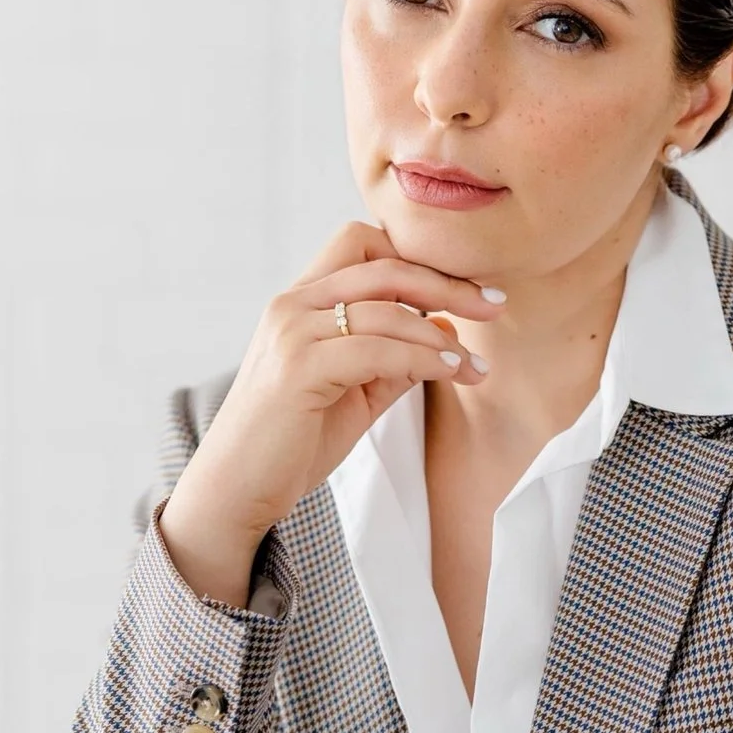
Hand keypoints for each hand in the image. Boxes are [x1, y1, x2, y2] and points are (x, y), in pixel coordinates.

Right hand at [158, 221, 503, 605]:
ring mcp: (292, 332)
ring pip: (386, 308)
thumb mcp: (354, 392)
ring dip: (442, 333)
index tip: (466, 288)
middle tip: (495, 305)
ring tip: (476, 364)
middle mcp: (292, 304)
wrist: (236, 488)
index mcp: (301, 302)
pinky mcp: (298, 368)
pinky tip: (452, 371)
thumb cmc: (291, 442)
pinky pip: (377, 349)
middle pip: (383, 264)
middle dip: (447, 282)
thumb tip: (448, 328)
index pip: (362, 245)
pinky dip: (423, 358)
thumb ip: (395, 358)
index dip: (418, 259)